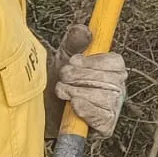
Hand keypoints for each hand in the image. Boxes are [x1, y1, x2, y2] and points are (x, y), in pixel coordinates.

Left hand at [51, 23, 126, 137]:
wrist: (40, 112)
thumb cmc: (54, 82)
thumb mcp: (61, 59)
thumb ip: (73, 42)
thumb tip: (84, 29)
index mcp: (112, 69)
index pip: (116, 62)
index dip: (94, 62)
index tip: (73, 61)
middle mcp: (117, 88)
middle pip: (110, 80)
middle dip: (80, 77)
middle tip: (62, 78)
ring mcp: (113, 108)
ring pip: (106, 98)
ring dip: (78, 93)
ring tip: (63, 92)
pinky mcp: (106, 127)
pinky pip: (104, 118)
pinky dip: (86, 110)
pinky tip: (74, 106)